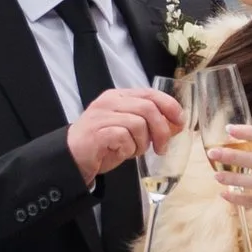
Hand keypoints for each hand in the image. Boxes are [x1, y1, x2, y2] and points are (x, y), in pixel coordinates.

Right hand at [68, 87, 184, 182]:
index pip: (150, 93)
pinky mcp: (97, 132)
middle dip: (161, 130)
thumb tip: (176, 124)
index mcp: (118, 96)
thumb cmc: (103, 144)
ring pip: (138, 124)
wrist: (72, 158)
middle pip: (148, 108)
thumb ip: (149, 124)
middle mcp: (110, 102)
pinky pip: (124, 138)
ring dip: (142, 143)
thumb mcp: (129, 130)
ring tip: (133, 151)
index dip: (170, 106)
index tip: (179, 122)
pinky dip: (128, 149)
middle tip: (161, 148)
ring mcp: (102, 116)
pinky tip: (121, 153)